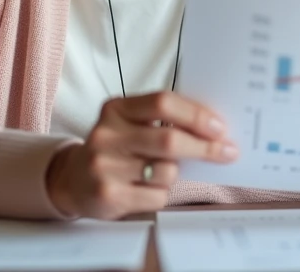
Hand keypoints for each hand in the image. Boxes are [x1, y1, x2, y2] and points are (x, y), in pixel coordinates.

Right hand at [45, 91, 237, 218]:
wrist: (72, 180)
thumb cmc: (116, 148)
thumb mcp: (130, 124)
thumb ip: (164, 120)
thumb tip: (214, 129)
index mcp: (116, 109)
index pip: (163, 102)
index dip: (196, 115)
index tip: (219, 127)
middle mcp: (107, 134)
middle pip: (169, 139)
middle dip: (204, 147)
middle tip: (227, 152)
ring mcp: (104, 165)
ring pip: (166, 171)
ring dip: (176, 174)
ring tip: (162, 172)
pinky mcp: (108, 194)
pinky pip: (157, 195)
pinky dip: (162, 193)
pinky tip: (147, 189)